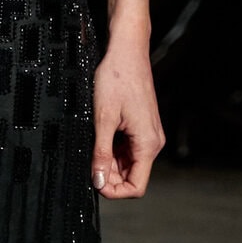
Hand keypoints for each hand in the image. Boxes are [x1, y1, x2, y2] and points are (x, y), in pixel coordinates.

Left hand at [90, 41, 164, 198]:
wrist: (127, 51)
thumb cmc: (118, 78)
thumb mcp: (103, 119)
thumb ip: (101, 153)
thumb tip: (98, 181)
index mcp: (148, 144)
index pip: (136, 186)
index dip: (114, 191)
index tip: (95, 182)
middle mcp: (152, 142)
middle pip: (131, 175)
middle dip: (109, 175)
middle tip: (89, 161)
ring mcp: (148, 134)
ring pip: (129, 162)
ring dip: (110, 161)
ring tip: (93, 145)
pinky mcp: (142, 127)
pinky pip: (129, 149)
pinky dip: (113, 149)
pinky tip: (101, 136)